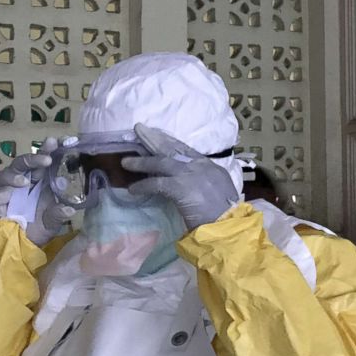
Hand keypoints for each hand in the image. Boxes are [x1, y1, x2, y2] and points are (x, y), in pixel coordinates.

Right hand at [0, 136, 75, 244]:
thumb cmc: (34, 231)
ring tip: (46, 160)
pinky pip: (2, 180)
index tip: (70, 142)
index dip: (58, 151)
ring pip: (20, 164)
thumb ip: (58, 215)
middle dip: (46, 149)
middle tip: (55, 143)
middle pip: (36, 159)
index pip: (51, 163)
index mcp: (44, 183)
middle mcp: (29, 179)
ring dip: (32, 160)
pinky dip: (12, 178)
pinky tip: (23, 181)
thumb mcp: (51, 224)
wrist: (13, 245)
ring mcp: (12, 183)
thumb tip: (71, 209)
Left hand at [123, 124, 238, 228]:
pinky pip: (156, 183)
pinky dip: (143, 186)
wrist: (229, 225)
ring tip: (126, 162)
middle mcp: (201, 166)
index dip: (171, 144)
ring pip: (161, 162)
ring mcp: (190, 175)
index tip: (159, 137)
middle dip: (155, 139)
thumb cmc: (226, 216)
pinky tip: (133, 189)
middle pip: (173, 149)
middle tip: (139, 129)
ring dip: (142, 162)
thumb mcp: (220, 194)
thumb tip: (192, 188)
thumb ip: (206, 186)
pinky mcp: (180, 186)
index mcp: (212, 168)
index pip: (187, 151)